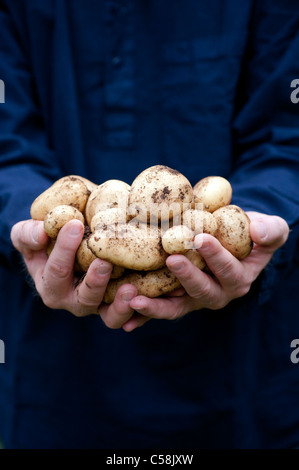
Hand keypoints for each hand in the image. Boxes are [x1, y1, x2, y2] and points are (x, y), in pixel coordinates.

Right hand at [10, 219, 137, 327]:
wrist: (70, 244)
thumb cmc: (46, 239)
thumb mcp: (28, 233)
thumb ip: (28, 234)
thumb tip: (41, 232)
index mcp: (50, 285)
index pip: (57, 270)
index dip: (64, 249)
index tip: (75, 225)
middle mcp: (74, 300)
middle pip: (84, 299)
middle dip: (94, 282)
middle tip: (104, 263)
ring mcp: (99, 304)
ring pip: (109, 316)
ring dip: (119, 304)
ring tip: (131, 288)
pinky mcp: (119, 304)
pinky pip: (130, 314)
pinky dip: (139, 310)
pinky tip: (146, 294)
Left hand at [125, 212, 288, 331]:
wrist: (231, 242)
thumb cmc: (250, 235)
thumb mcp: (270, 230)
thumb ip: (271, 232)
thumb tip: (258, 230)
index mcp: (238, 279)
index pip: (229, 271)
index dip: (217, 257)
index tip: (202, 239)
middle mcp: (216, 294)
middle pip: (200, 290)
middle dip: (187, 276)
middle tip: (172, 260)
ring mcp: (192, 299)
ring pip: (174, 307)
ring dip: (155, 306)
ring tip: (134, 299)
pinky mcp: (174, 300)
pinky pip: (158, 309)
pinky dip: (142, 315)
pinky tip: (125, 320)